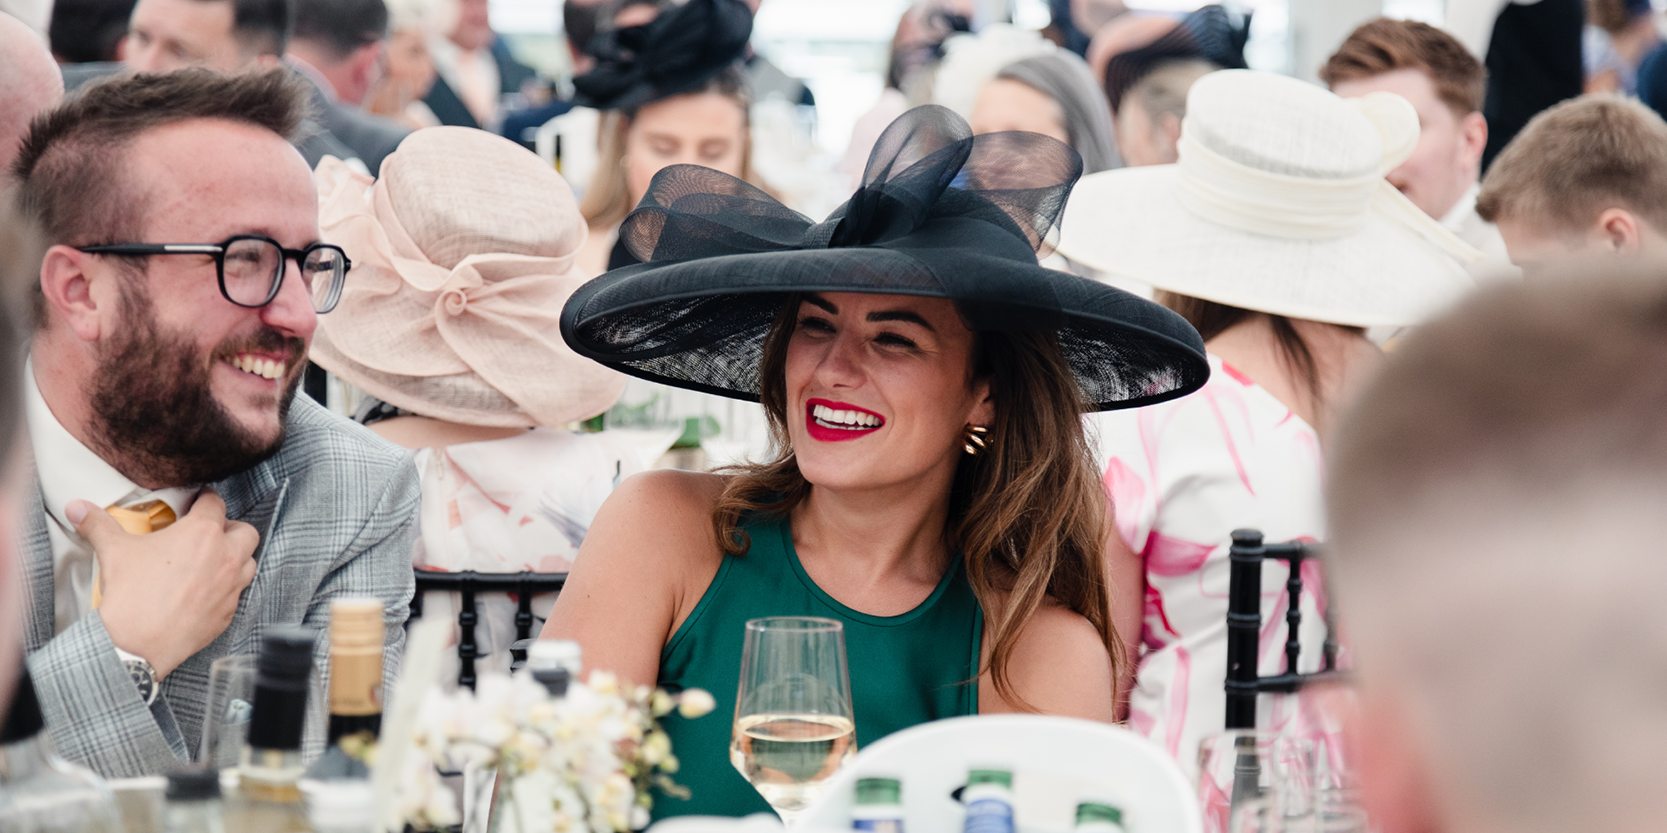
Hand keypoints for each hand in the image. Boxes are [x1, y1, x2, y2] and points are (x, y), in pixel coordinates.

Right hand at [70, 490, 258, 678]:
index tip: (199, 500)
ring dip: (237, 558)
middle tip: (211, 533)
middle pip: (246, 532)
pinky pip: (238, 593)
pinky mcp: (228, 612)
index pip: (215, 503)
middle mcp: (225, 557)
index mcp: (203, 533)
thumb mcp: (114, 550)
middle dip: (231, 528)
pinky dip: (228, 588)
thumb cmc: (132, 595)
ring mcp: (231, 586)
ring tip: (215, 560)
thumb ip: (98, 524)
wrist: (137, 643)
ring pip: (250, 562)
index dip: (206, 499)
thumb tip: (78, 508)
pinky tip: (208, 590)